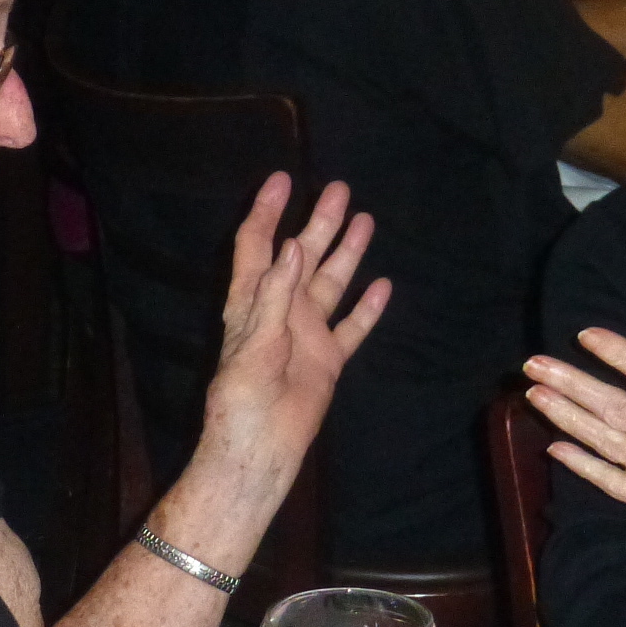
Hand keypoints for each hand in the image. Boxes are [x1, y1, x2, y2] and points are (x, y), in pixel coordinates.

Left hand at [197, 175, 390, 496]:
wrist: (260, 446)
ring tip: (367, 220)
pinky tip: (383, 285)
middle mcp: (281, 310)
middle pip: (302, 255)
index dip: (268, 212)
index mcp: (251, 301)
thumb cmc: (242, 397)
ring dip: (347, 253)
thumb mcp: (253, 341)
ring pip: (331, 283)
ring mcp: (307, 334)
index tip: (284, 179)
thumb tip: (295, 245)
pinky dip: (367, 308)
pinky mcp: (328, 360)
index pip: (257, 245)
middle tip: (340, 188)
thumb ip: (275, 294)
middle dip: (320, 221)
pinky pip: (352, 328)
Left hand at [524, 329, 625, 623]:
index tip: (586, 335)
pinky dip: (589, 471)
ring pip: (614, 450)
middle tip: (534, 364)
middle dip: (574, 386)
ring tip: (535, 397)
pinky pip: (625, 491)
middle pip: (621, 413)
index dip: (620, 355)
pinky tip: (558, 450)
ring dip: (570, 421)